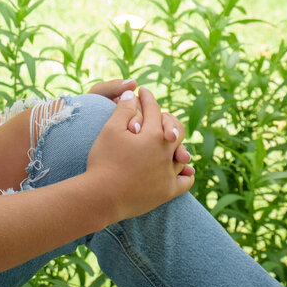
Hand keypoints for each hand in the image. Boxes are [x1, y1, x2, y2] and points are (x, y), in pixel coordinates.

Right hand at [84, 88, 193, 224]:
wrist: (101, 196)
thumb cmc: (104, 160)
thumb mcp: (110, 130)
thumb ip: (124, 110)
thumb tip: (132, 93)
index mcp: (153, 134)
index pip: (154, 109)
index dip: (147, 98)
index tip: (143, 91)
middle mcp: (166, 152)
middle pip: (175, 129)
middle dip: (165, 118)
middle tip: (156, 114)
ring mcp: (169, 173)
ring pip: (181, 154)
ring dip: (176, 144)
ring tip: (168, 139)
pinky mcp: (168, 192)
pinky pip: (185, 180)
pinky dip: (185, 172)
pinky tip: (182, 168)